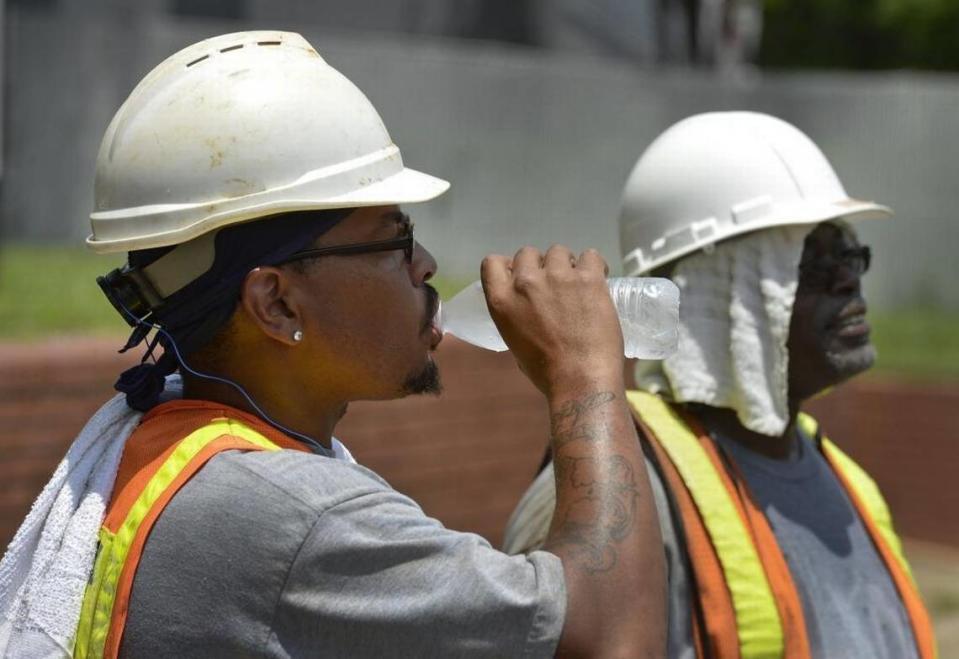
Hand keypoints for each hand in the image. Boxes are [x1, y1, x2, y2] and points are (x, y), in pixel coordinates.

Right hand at [480, 245, 623, 396]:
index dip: (509, 266)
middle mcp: (526, 282)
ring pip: (559, 251)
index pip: (493, 262)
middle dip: (540, 266)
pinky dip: (594, 265)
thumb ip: (518, 317)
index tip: (522, 277)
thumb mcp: (516, 343)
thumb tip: (532, 309)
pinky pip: (591, 256)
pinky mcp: (588, 278)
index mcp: (501, 300)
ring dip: (567, 264)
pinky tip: (598, 280)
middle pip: (528, 253)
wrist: (581, 380)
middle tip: (554, 286)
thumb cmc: (546, 372)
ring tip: (578, 284)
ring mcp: (558, 277)